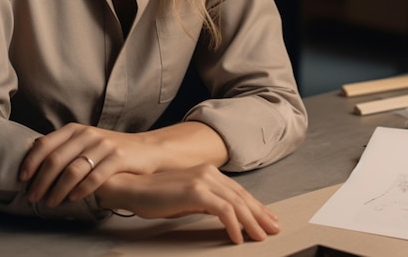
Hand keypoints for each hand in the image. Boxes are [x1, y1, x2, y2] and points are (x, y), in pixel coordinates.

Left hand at [19, 123, 154, 206]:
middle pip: (56, 159)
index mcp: (75, 130)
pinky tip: (74, 198)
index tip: (22, 179)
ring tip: (51, 203)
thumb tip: (33, 153)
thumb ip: (63, 146)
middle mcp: (87, 134)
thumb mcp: (84, 141)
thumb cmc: (108, 149)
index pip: (46, 144)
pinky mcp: (118, 157)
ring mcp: (104, 145)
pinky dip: (82, 189)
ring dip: (58, 190)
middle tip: (33, 198)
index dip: (31, 162)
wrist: (145, 149)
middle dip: (41, 181)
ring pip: (74, 170)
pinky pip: (96, 176)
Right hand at [97, 164, 280, 244]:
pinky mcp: (195, 190)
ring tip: (259, 236)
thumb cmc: (157, 195)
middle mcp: (208, 172)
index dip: (255, 206)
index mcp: (207, 172)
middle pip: (241, 196)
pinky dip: (232, 224)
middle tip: (272, 228)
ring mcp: (202, 180)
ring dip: (251, 222)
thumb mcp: (188, 198)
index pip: (237, 191)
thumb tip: (226, 215)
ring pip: (236, 203)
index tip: (266, 218)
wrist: (134, 187)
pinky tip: (236, 236)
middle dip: (259, 214)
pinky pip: (222, 210)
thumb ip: (207, 201)